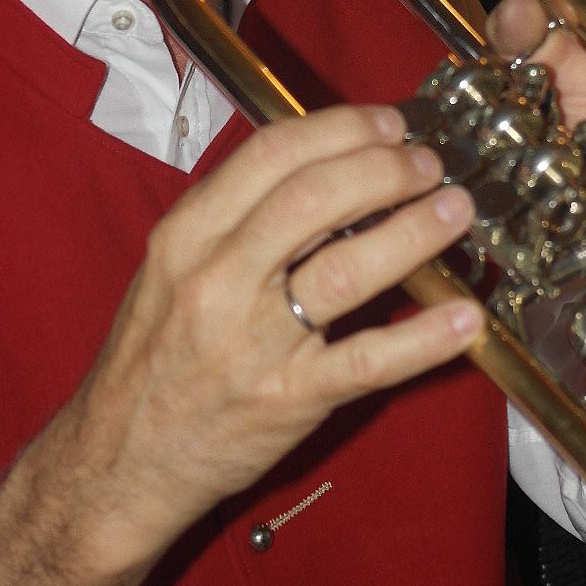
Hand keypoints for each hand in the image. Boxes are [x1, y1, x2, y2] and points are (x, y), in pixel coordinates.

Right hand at [68, 104, 483, 573]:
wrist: (121, 461)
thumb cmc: (154, 359)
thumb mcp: (170, 270)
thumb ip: (234, 221)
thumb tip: (325, 170)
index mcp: (186, 236)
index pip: (272, 154)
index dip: (342, 129)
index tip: (387, 124)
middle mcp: (216, 279)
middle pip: (316, 198)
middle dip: (386, 169)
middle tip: (428, 165)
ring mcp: (253, 343)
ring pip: (348, 269)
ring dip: (414, 232)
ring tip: (455, 210)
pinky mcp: (288, 400)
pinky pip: (368, 361)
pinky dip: (423, 338)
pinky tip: (464, 318)